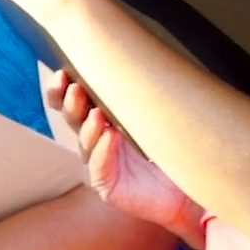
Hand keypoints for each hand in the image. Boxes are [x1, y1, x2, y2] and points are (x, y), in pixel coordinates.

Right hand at [49, 70, 203, 245]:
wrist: (188, 189)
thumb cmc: (172, 150)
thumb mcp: (159, 118)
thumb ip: (146, 97)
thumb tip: (146, 59)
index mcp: (105, 120)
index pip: (77, 103)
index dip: (63, 90)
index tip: (62, 71)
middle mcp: (97, 141)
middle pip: (73, 119)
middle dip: (70, 102)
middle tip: (74, 87)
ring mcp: (100, 164)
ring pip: (85, 143)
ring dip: (88, 126)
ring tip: (96, 113)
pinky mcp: (107, 186)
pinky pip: (100, 168)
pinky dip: (103, 152)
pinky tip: (109, 138)